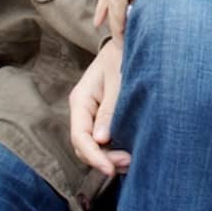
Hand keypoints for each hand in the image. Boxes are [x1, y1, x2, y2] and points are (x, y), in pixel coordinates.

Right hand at [69, 40, 129, 177]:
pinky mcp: (101, 115)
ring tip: (130, 161)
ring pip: (93, 145)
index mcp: (81, 99)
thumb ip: (109, 109)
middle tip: (128, 162)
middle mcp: (82, 109)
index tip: (110, 168)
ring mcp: (91, 113)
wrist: (127, 42)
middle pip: (84, 145)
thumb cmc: (123, 56)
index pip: (80, 136)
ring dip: (109, 157)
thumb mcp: (118, 81)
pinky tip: (128, 153)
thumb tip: (101, 140)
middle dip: (103, 159)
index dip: (94, 156)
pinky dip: (113, 149)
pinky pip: (102, 138)